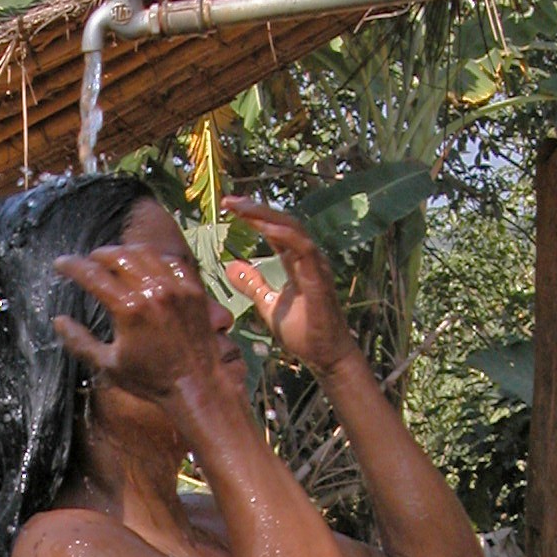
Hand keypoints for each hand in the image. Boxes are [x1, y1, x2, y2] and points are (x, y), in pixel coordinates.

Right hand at [50, 244, 232, 401]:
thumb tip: (58, 321)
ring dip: (125, 251)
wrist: (195, 385)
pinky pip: (171, 261)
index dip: (72, 266)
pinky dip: (155, 258)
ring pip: (145, 253)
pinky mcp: (193, 290)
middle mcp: (153, 291)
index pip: (93, 275)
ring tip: (114, 258)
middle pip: (119, 255)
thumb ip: (80, 342)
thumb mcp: (108, 366)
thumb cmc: (150, 380)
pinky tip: (146, 264)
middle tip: (89, 260)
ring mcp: (176, 287)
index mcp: (129, 309)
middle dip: (98, 254)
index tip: (60, 264)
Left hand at [222, 196, 358, 377]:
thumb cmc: (304, 331)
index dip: (254, 216)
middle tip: (230, 200)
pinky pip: (303, 249)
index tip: (229, 206)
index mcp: (296, 261)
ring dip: (267, 216)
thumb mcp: (269, 304)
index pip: (274, 230)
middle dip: (256, 209)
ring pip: (293, 229)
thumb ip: (252, 284)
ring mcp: (316, 266)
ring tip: (243, 208)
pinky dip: (285, 235)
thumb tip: (230, 266)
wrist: (326, 356)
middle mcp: (308, 258)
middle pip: (282, 223)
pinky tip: (265, 226)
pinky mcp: (319, 279)